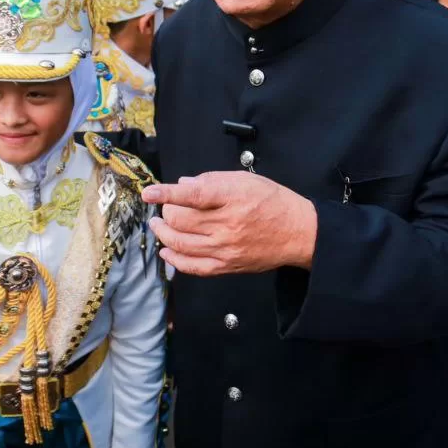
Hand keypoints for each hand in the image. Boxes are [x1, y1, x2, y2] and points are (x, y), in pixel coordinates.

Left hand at [143, 172, 316, 276]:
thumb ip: (212, 180)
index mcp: (233, 198)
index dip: (166, 193)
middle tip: (167, 206)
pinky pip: (193, 267)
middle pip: (181, 220)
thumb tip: (183, 185)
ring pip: (181, 244)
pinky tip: (167, 251)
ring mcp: (225, 248)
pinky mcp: (227, 266)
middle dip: (167, 211)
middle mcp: (227, 225)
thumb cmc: (273, 203)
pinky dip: (175, 260)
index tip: (148, 193)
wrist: (298, 233)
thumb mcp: (246, 180)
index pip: (192, 195)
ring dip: (164, 234)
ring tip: (159, 225)